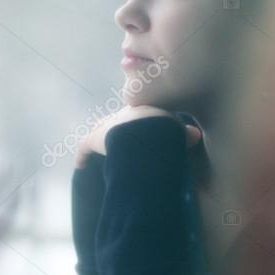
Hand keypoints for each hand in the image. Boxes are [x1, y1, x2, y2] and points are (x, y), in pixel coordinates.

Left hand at [74, 105, 202, 168]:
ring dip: (101, 139)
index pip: (138, 115)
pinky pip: (84, 146)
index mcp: (143, 110)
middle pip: (118, 120)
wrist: (146, 132)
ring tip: (102, 151)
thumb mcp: (178, 131)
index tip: (140, 132)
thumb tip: (195, 134)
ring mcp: (109, 125)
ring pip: (101, 130)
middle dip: (118, 128)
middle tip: (120, 142)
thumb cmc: (164, 131)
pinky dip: (82, 155)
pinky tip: (79, 165)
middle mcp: (123, 113)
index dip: (138, 123)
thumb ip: (185, 133)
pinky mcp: (95, 138)